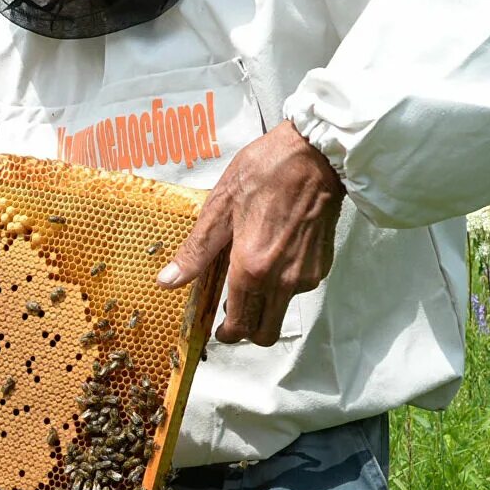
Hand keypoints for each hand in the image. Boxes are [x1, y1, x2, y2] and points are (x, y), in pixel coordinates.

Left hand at [157, 122, 343, 345]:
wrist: (316, 155)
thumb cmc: (265, 173)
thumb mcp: (219, 209)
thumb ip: (196, 252)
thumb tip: (167, 282)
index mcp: (252, 268)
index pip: (240, 325)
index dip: (225, 334)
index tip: (216, 328)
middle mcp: (282, 280)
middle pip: (265, 332)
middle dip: (246, 330)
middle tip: (231, 312)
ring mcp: (306, 274)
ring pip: (281, 311)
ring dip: (265, 307)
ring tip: (249, 275)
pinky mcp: (322, 264)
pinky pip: (297, 289)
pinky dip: (282, 286)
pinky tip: (272, 257)